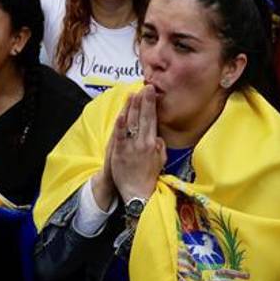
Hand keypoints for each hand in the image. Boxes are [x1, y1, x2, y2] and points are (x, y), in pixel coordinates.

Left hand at [108, 86, 165, 203]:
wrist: (138, 194)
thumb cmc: (149, 177)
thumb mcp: (160, 160)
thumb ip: (160, 146)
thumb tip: (158, 135)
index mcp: (152, 143)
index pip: (152, 119)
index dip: (151, 104)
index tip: (152, 91)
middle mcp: (142, 143)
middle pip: (143, 117)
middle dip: (144, 100)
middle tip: (146, 87)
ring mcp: (130, 147)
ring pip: (131, 123)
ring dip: (132, 107)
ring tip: (133, 94)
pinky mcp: (119, 153)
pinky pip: (119, 136)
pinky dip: (120, 125)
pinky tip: (121, 114)